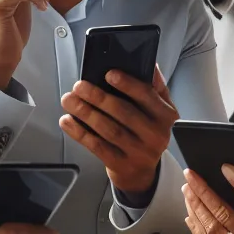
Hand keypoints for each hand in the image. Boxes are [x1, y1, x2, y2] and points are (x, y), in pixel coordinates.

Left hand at [60, 67, 178, 196]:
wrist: (142, 171)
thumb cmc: (147, 131)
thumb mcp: (158, 109)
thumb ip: (154, 86)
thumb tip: (149, 63)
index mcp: (165, 115)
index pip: (147, 96)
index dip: (128, 84)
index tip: (109, 74)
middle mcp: (156, 134)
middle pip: (124, 112)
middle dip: (98, 97)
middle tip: (79, 86)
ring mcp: (139, 152)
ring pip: (108, 130)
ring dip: (86, 113)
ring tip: (69, 100)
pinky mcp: (121, 164)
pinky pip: (97, 147)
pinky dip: (80, 133)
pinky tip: (68, 121)